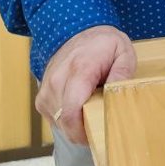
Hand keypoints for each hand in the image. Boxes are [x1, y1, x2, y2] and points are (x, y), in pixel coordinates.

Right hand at [35, 24, 136, 144]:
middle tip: (101, 124)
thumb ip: (122, 75)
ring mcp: (46, 88)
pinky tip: (79, 107)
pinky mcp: (42, 96)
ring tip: (91, 109)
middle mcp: (57, 80)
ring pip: (59, 123)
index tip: (99, 135)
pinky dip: (67, 119)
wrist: (77, 30)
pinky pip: (53, 119)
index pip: (72, 112)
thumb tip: (116, 97)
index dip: (84, 132)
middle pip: (65, 122)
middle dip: (84, 130)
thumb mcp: (123, 53)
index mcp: (79, 70)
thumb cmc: (103, 44)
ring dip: (75, 125)